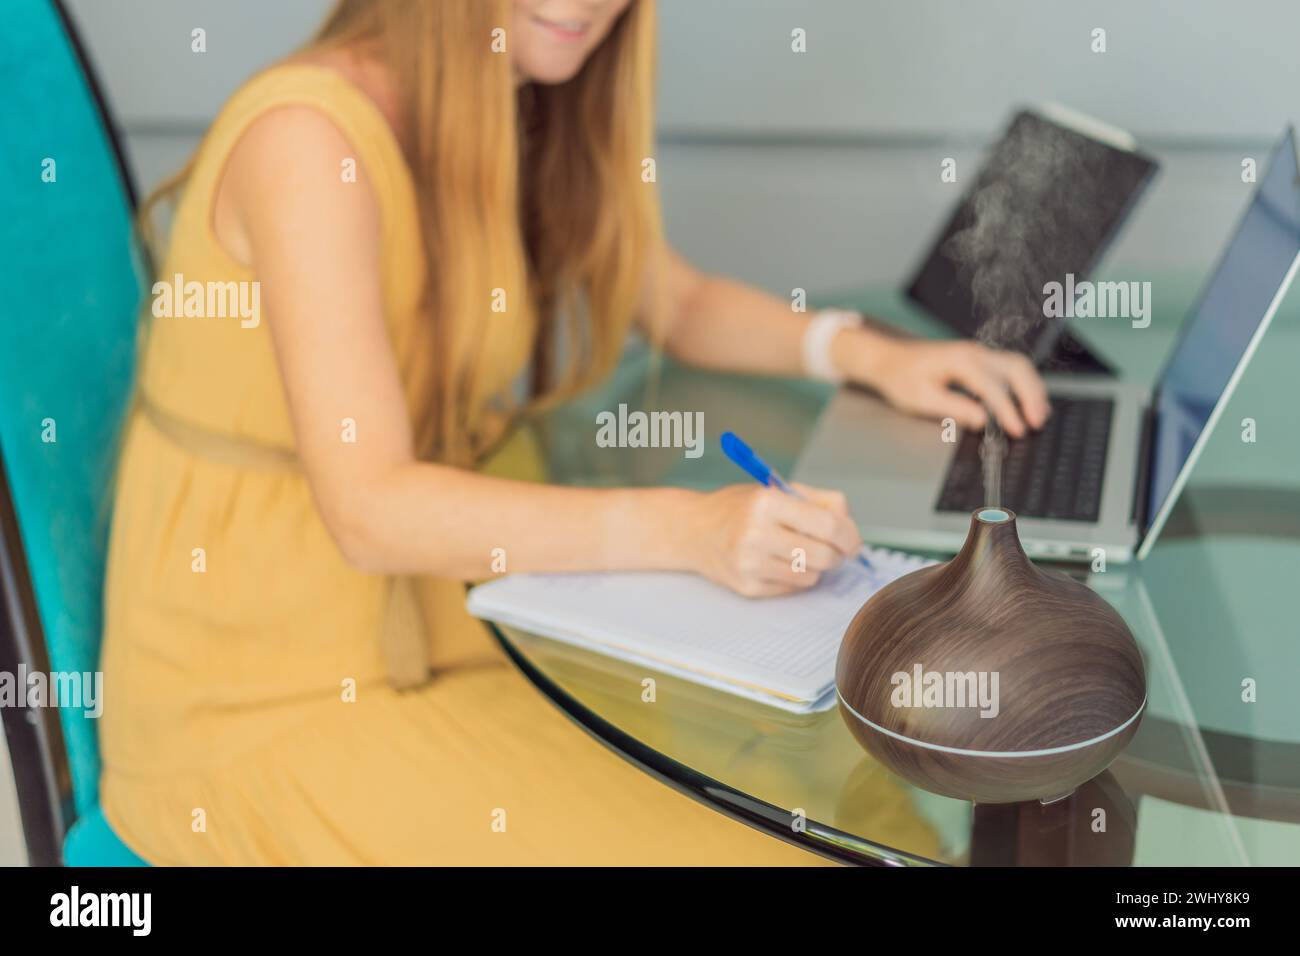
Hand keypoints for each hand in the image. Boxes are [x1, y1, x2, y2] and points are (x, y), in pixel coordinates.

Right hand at [683, 483, 862, 596]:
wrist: (694, 531)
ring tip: (799, 552)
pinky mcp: (747, 587)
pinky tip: (779, 563)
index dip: (850, 535)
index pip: (827, 525)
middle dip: (837, 555)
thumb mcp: (777, 491)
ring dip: (815, 566)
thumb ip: (819, 501)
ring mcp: (750, 564)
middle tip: (835, 550)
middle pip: (824, 556)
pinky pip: (792, 588)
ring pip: (811, 576)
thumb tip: (849, 525)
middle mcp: (756, 534)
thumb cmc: (741, 508)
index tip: (853, 541)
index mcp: (767, 503)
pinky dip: (795, 577)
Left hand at [841, 331, 1049, 437]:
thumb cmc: (901, 377)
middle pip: (1015, 368)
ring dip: (1032, 388)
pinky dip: (1024, 384)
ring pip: (1018, 365)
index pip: (992, 386)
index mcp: (959, 360)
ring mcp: (979, 353)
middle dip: (1031, 395)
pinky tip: (1028, 402)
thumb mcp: (921, 399)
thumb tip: (982, 420)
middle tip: (1037, 422)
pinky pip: (1010, 367)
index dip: (1007, 410)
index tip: (1016, 430)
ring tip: (1039, 414)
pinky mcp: (980, 359)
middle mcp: (973, 352)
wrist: (889, 359)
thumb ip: (954, 408)